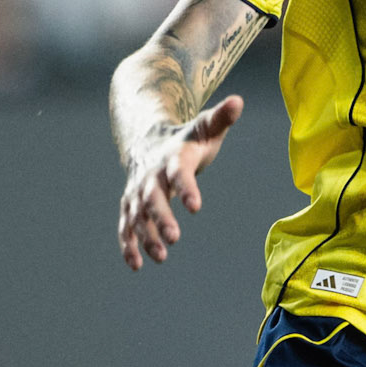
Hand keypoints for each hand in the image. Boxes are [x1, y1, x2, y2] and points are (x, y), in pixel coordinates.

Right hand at [118, 95, 242, 270]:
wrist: (148, 140)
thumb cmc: (187, 139)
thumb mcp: (205, 127)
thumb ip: (222, 118)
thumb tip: (239, 101)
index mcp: (172, 158)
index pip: (179, 172)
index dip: (187, 188)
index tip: (196, 206)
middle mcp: (150, 176)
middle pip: (153, 197)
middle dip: (161, 217)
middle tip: (175, 237)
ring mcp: (137, 193)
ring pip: (137, 216)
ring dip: (146, 236)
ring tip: (161, 257)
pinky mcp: (130, 207)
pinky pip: (126, 227)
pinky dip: (128, 245)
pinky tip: (135, 265)